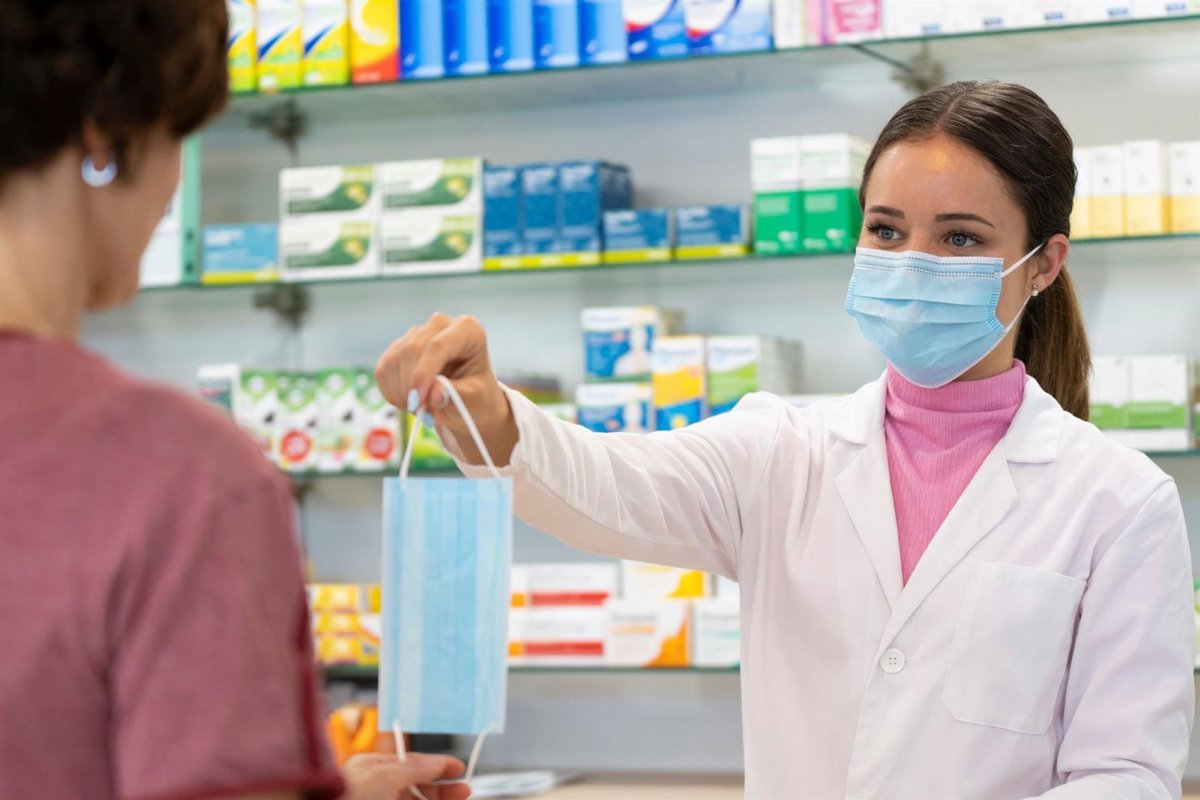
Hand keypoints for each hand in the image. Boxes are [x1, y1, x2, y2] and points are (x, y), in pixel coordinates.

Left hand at [340, 752, 470, 799]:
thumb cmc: (345, 797)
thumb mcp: (384, 775)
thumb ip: (414, 768)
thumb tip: (437, 762)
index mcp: (371, 769)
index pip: (411, 764)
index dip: (437, 765)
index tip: (459, 769)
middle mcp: (375, 791)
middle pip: (416, 788)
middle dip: (441, 790)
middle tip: (465, 792)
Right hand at [376, 312, 517, 465]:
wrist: (467, 397)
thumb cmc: (476, 395)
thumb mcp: (474, 398)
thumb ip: (455, 395)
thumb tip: (434, 394)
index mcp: (468, 330)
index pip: (438, 345)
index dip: (424, 372)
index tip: (418, 400)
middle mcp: (440, 324)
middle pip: (413, 350)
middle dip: (411, 386)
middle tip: (420, 412)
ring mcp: (416, 333)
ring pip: (395, 360)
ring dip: (402, 392)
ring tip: (422, 407)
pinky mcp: (397, 348)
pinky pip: (384, 370)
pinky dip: (393, 392)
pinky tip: (411, 399)